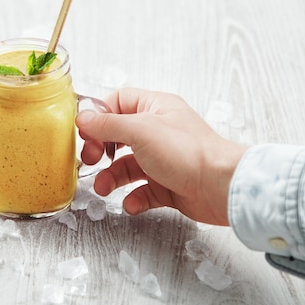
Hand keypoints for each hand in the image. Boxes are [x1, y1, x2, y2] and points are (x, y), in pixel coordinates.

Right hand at [76, 88, 247, 225]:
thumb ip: (108, 124)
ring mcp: (164, 159)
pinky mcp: (169, 185)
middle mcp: (159, 131)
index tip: (85, 133)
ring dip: (112, 178)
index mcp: (155, 108)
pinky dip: (133, 198)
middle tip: (92, 160)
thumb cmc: (188, 152)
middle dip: (102, 150)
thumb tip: (83, 118)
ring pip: (128, 166)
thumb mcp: (140, 130)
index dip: (99, 116)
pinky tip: (132, 202)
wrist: (221, 187)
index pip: (119, 102)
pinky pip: (143, 191)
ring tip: (104, 188)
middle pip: (119, 137)